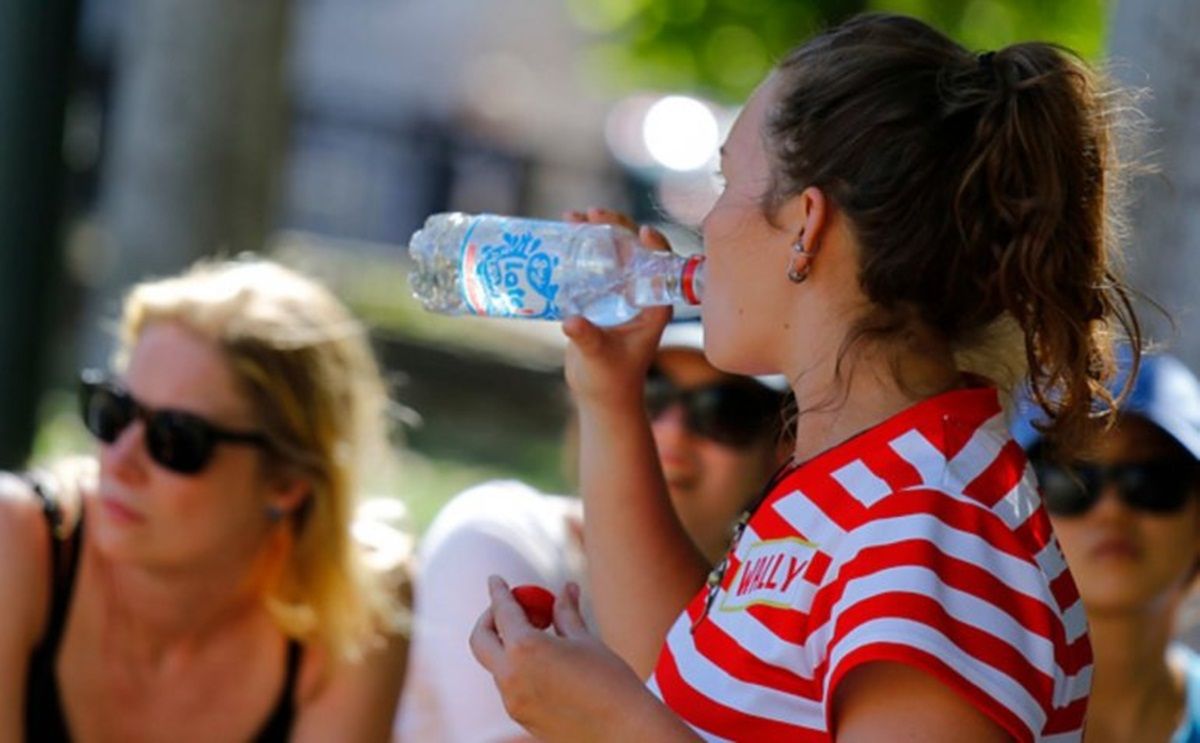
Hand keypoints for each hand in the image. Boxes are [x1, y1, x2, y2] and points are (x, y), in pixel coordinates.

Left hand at [470, 576, 674, 742]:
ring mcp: (513, 701)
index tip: (496, 580)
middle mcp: (511, 675)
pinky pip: (511, 687)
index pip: (502, 610)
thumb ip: (565, 613)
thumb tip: (566, 589)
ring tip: (542, 638)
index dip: (499, 592)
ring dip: (509, 647)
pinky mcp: (522, 718)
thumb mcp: (585, 640)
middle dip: (490, 620)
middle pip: (481, 640)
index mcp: (525, 648)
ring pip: (497, 665)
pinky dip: (519, 669)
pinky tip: (548, 667)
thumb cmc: (609, 680)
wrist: (623, 730)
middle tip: (510, 610)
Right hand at [560, 208, 672, 409]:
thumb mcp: (600, 356)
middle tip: (590, 214)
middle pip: (632, 249)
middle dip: (613, 227)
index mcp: (654, 305)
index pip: (661, 264)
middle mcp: (639, 295)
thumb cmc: (611, 379)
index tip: (641, 230)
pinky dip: (577, 251)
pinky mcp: (598, 299)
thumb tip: (571, 322)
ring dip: (592, 233)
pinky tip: (559, 237)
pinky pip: (591, 266)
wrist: (601, 395)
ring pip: (609, 253)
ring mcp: (618, 294)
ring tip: (569, 217)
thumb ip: (588, 338)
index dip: (654, 244)